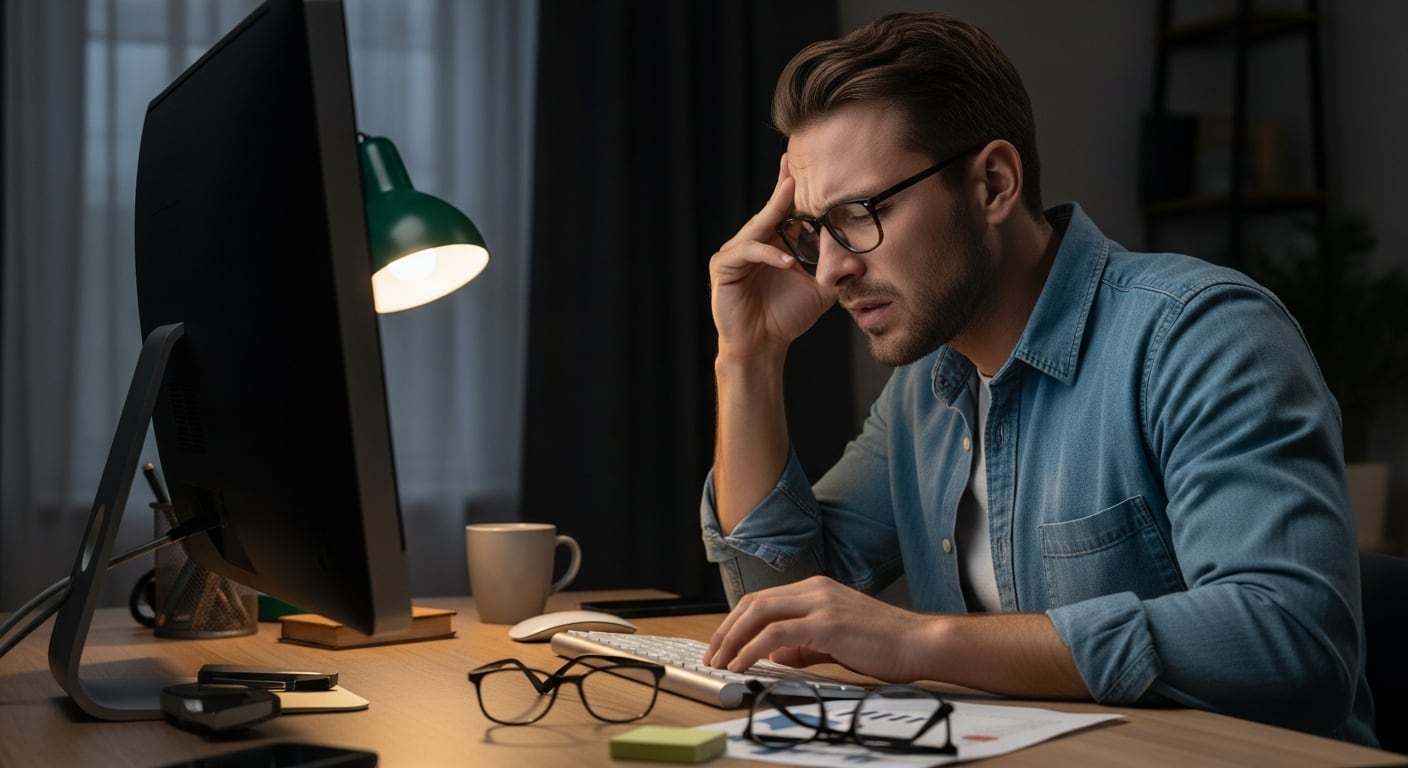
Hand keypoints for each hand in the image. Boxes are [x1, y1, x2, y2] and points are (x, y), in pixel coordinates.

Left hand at [703, 576, 935, 683]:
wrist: (920, 643)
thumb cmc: (886, 644)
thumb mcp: (836, 642)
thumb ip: (804, 646)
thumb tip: (775, 655)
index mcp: (817, 590)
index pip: (763, 600)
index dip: (737, 622)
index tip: (723, 644)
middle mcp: (815, 590)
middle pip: (753, 602)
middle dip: (726, 629)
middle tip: (712, 654)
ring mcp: (820, 604)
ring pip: (759, 613)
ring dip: (732, 639)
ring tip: (720, 662)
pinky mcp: (826, 624)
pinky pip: (775, 635)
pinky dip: (752, 649)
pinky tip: (742, 664)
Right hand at [709, 155, 836, 359]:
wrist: (762, 346)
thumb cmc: (786, 319)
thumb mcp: (819, 293)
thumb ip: (837, 275)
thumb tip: (862, 260)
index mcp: (772, 244)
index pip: (783, 212)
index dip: (791, 189)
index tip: (802, 165)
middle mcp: (752, 243)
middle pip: (769, 211)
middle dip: (782, 189)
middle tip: (794, 166)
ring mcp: (735, 253)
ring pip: (757, 227)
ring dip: (776, 211)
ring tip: (792, 193)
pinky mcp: (723, 267)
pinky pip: (748, 253)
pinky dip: (769, 254)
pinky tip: (788, 260)